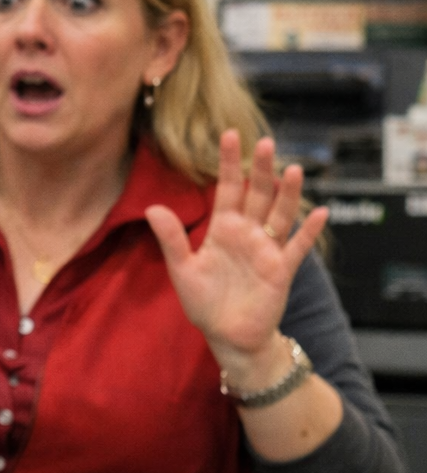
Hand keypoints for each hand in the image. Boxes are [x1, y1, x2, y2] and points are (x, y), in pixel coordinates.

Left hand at [145, 131, 327, 382]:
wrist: (228, 337)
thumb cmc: (204, 303)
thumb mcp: (182, 269)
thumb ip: (171, 239)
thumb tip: (152, 208)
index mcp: (222, 230)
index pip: (227, 189)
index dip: (228, 164)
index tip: (229, 135)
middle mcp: (248, 234)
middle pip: (258, 195)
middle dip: (261, 170)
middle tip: (265, 143)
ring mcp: (267, 250)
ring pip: (281, 215)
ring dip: (288, 194)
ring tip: (293, 169)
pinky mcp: (281, 270)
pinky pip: (298, 247)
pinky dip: (309, 231)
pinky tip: (320, 212)